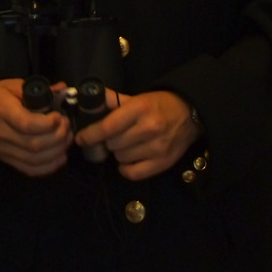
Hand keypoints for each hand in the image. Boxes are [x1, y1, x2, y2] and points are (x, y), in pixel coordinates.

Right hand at [0, 79, 71, 176]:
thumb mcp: (12, 85)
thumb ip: (38, 89)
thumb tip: (62, 89)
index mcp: (2, 111)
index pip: (27, 124)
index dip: (48, 123)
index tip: (59, 116)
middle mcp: (2, 134)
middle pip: (34, 145)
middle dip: (58, 137)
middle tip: (67, 126)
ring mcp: (3, 150)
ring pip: (34, 160)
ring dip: (56, 152)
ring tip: (66, 139)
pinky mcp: (6, 159)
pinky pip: (29, 169)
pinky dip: (48, 167)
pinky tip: (60, 157)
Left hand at [74, 89, 199, 180]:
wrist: (190, 114)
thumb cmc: (159, 104)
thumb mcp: (136, 98)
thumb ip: (112, 99)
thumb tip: (88, 99)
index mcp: (140, 108)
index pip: (108, 127)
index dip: (90, 135)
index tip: (81, 138)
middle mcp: (149, 128)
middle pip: (112, 144)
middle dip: (108, 141)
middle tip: (114, 136)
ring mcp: (157, 148)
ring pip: (121, 159)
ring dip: (119, 153)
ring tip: (127, 145)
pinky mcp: (163, 163)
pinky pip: (132, 173)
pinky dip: (126, 168)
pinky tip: (129, 159)